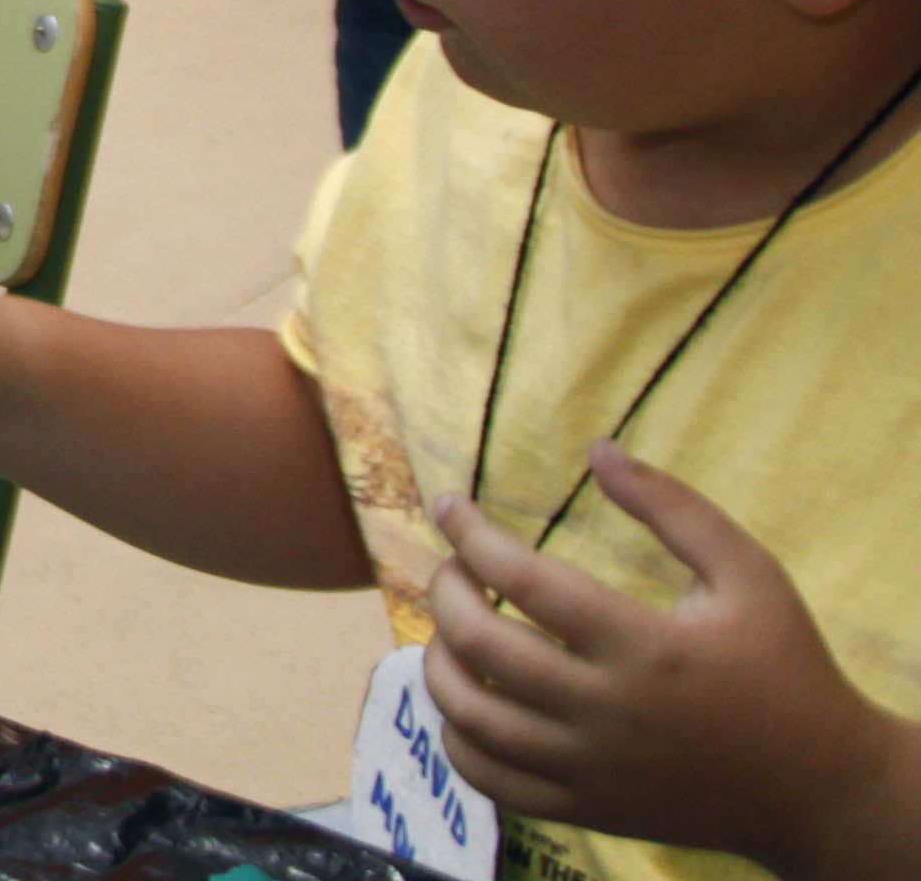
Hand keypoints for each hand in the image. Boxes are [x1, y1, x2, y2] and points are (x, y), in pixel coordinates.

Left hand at [423, 448, 920, 868]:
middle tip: (452, 568)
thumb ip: (675, 509)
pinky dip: (456, 737)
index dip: (471, 535)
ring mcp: (593, 769)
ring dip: (438, 663)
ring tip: (452, 631)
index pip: (525, 580)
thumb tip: (598, 449)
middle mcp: (610, 712)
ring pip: (472, 717)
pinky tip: (468, 702)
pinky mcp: (587, 810)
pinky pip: (490, 779)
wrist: (821, 788)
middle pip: (483, 645)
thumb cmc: (785, 669)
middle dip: (447, 591)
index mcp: (647, 647)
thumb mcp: (751, 575)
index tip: (449, 507)